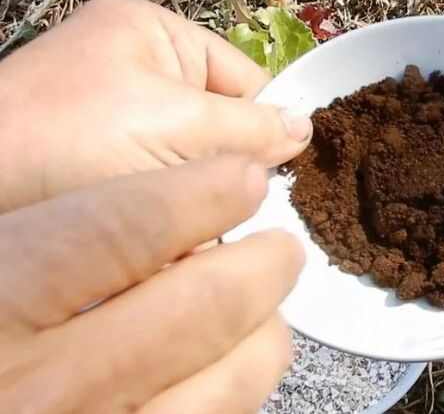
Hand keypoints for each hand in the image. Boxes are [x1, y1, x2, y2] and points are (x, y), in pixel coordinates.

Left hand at [0, 0, 311, 211]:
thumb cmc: (72, 142)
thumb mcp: (179, 124)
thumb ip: (251, 127)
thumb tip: (305, 129)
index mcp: (152, 33)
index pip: (242, 76)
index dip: (265, 123)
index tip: (282, 172)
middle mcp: (132, 68)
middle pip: (219, 120)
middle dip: (231, 165)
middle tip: (240, 204)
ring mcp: (111, 119)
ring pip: (193, 161)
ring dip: (202, 194)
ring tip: (202, 223)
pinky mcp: (95, 165)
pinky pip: (161, 184)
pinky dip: (171, 209)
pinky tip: (173, 234)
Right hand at [0, 156, 303, 413]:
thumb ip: (43, 240)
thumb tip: (157, 212)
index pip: (114, 232)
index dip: (195, 195)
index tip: (244, 177)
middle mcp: (34, 392)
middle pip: (194, 310)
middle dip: (260, 267)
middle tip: (284, 247)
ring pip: (222, 391)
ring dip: (263, 340)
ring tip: (270, 311)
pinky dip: (233, 400)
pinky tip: (232, 376)